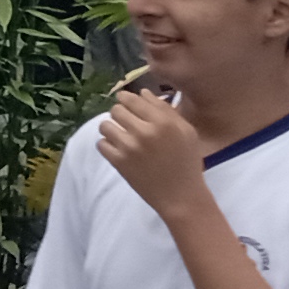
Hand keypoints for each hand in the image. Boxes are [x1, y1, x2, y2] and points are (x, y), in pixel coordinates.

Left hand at [97, 87, 214, 223]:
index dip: (126, 99)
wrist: (181, 196)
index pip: (132, 99)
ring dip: (112, 129)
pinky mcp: (119, 162)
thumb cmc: (187, 162)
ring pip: (105, 125)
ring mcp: (129, 147)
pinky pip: (101, 144)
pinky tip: (119, 150)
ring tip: (122, 137)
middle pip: (116, 110)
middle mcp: (145, 131)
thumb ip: (166, 109)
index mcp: (164, 122)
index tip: (126, 103)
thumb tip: (142, 92)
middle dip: (120, 115)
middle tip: (128, 124)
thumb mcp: (186, 131)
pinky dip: (107, 145)